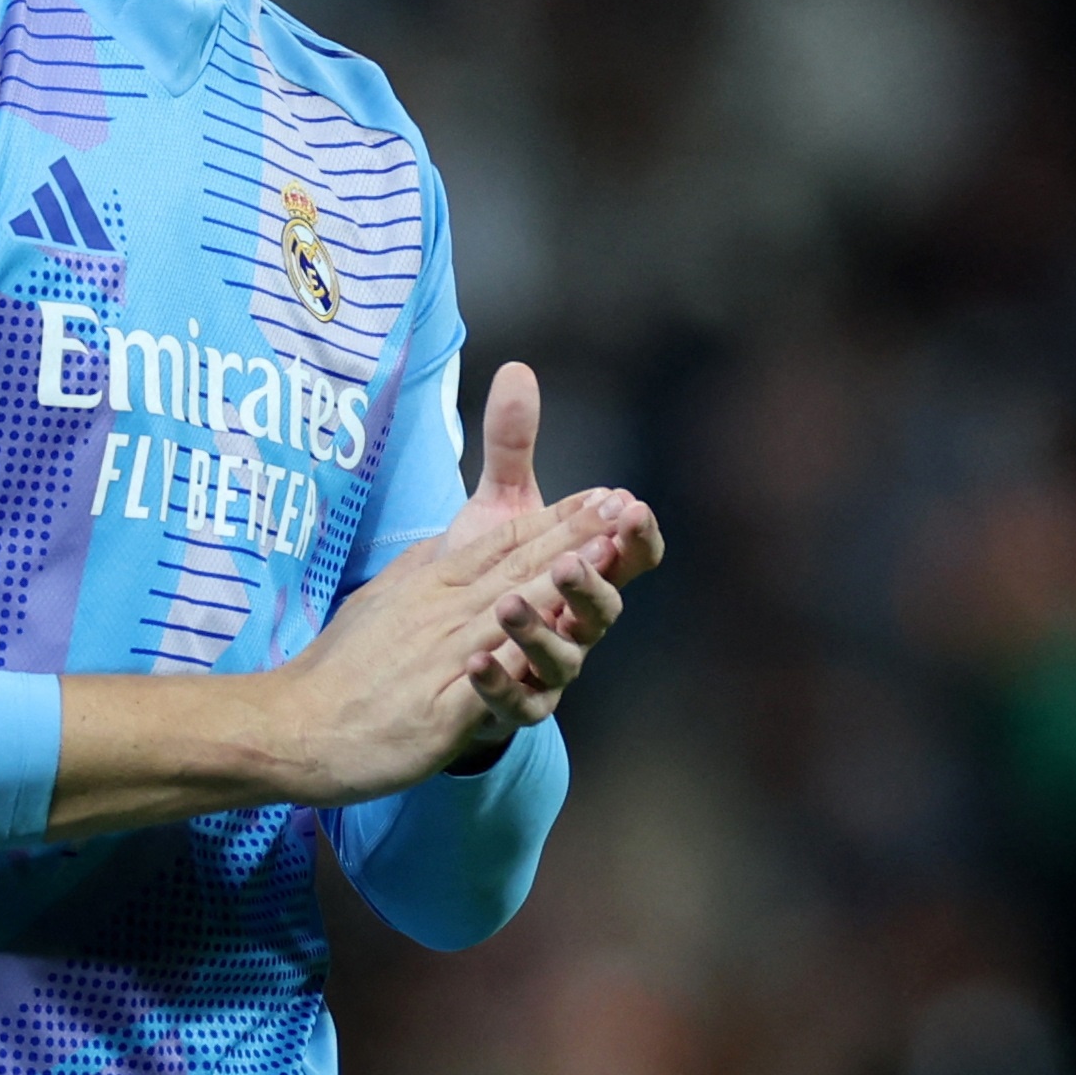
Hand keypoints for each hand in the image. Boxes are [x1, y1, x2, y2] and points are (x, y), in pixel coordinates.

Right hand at [261, 487, 635, 805]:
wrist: (294, 722)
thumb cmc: (343, 665)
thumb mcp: (385, 596)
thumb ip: (427, 570)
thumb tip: (453, 541)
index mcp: (432, 583)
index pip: (505, 543)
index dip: (559, 519)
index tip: (605, 496)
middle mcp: (439, 613)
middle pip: (517, 569)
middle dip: (575, 538)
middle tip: (623, 509)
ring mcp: (438, 661)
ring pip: (506, 618)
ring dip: (557, 588)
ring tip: (599, 562)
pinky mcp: (433, 713)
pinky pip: (476, 689)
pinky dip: (505, 668)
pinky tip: (537, 653)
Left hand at [443, 362, 664, 748]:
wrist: (440, 654)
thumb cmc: (487, 578)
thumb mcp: (497, 510)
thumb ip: (510, 448)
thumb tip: (517, 369)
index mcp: (582, 573)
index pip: (628, 555)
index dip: (635, 535)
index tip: (632, 505)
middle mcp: (576, 623)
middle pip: (604, 605)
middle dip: (594, 578)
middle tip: (579, 554)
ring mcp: (549, 668)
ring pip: (565, 657)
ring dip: (542, 629)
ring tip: (510, 602)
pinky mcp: (512, 704)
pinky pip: (516, 702)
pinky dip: (499, 681)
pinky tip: (474, 659)